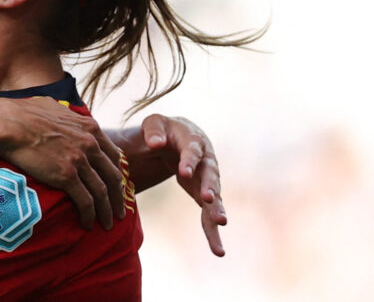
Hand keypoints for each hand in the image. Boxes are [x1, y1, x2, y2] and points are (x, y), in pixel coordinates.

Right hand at [0, 97, 124, 230]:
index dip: (116, 172)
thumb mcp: (55, 108)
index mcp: (90, 128)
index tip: (116, 185)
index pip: (113, 154)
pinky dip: (89, 215)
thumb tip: (64, 115)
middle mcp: (90, 144)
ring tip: (107, 224)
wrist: (8, 123)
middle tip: (119, 211)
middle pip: (113, 176)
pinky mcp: (66, 176)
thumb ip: (67, 115)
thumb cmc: (24, 113)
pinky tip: (88, 224)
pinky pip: (85, 201)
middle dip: (118, 196)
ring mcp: (79, 160)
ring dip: (107, 211)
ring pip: (102, 192)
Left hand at [134, 114, 226, 256]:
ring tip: (220, 222)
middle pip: (210, 174)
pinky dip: (213, 232)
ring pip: (215, 196)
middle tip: (207, 198)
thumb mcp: (154, 123)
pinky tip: (218, 250)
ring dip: (216, 209)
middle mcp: (207, 160)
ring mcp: (208, 179)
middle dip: (209, 186)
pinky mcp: (205, 195)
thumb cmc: (163, 130)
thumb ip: (153, 131)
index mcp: (194, 140)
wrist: (177, 138)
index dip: (189, 161)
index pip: (192, 150)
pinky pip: (209, 214)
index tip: (184, 173)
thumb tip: (155, 143)